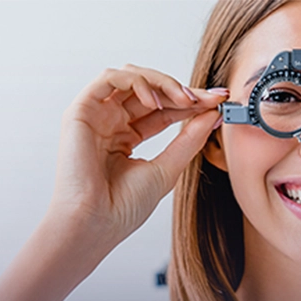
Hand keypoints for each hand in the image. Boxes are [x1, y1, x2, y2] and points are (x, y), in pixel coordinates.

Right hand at [50, 64, 226, 245]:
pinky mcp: (81, 111)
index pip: (164, 110)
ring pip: (132, 76)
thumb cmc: (124, 206)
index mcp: (127, 137)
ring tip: (185, 101)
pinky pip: (109, 78)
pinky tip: (155, 101)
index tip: (219, 102)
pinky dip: (137, 82)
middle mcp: (111, 122)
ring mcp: (97, 115)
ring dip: (163, 83)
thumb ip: (190, 139)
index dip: (192, 103)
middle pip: (151, 91)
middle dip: (183, 91)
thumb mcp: (168, 167)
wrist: (96, 224)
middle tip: (209, 99)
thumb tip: (214, 114)